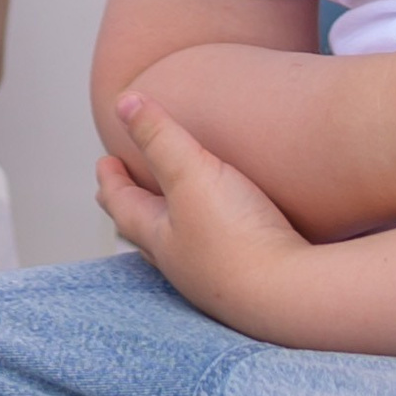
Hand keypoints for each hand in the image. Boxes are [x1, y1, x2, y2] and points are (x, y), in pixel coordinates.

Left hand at [98, 97, 312, 334]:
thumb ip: (160, 137)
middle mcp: (182, 264)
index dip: (111, 181)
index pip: (124, 206)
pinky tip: (223, 243)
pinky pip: (215, 259)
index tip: (103, 163)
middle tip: (121, 197)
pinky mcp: (248, 284)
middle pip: (144, 234)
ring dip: (166, 231)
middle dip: (131, 210)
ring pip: (178, 251)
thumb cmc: (237, 237)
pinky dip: (205, 244)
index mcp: (160, 237)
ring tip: (168, 222)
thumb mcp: (193, 174)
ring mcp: (214, 280)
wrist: (292, 294)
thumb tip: (123, 102)